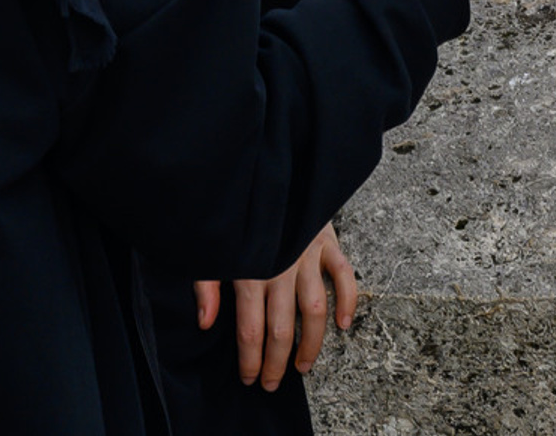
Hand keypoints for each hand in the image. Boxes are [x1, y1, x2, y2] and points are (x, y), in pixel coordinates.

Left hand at [195, 221, 357, 389]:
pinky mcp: (328, 240)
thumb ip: (208, 285)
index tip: (249, 378)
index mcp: (251, 272)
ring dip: (311, 343)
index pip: (252, 329)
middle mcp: (282, 266)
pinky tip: (344, 324)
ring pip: (315, 309)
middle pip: (283, 327)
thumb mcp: (214, 248)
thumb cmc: (240, 215)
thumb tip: (206, 323)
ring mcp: (308, 254)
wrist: (272, 171)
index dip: (251, 359)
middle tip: (273, 383)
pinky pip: (344, 273)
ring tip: (304, 366)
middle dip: (277, 362)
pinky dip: (349, 299)